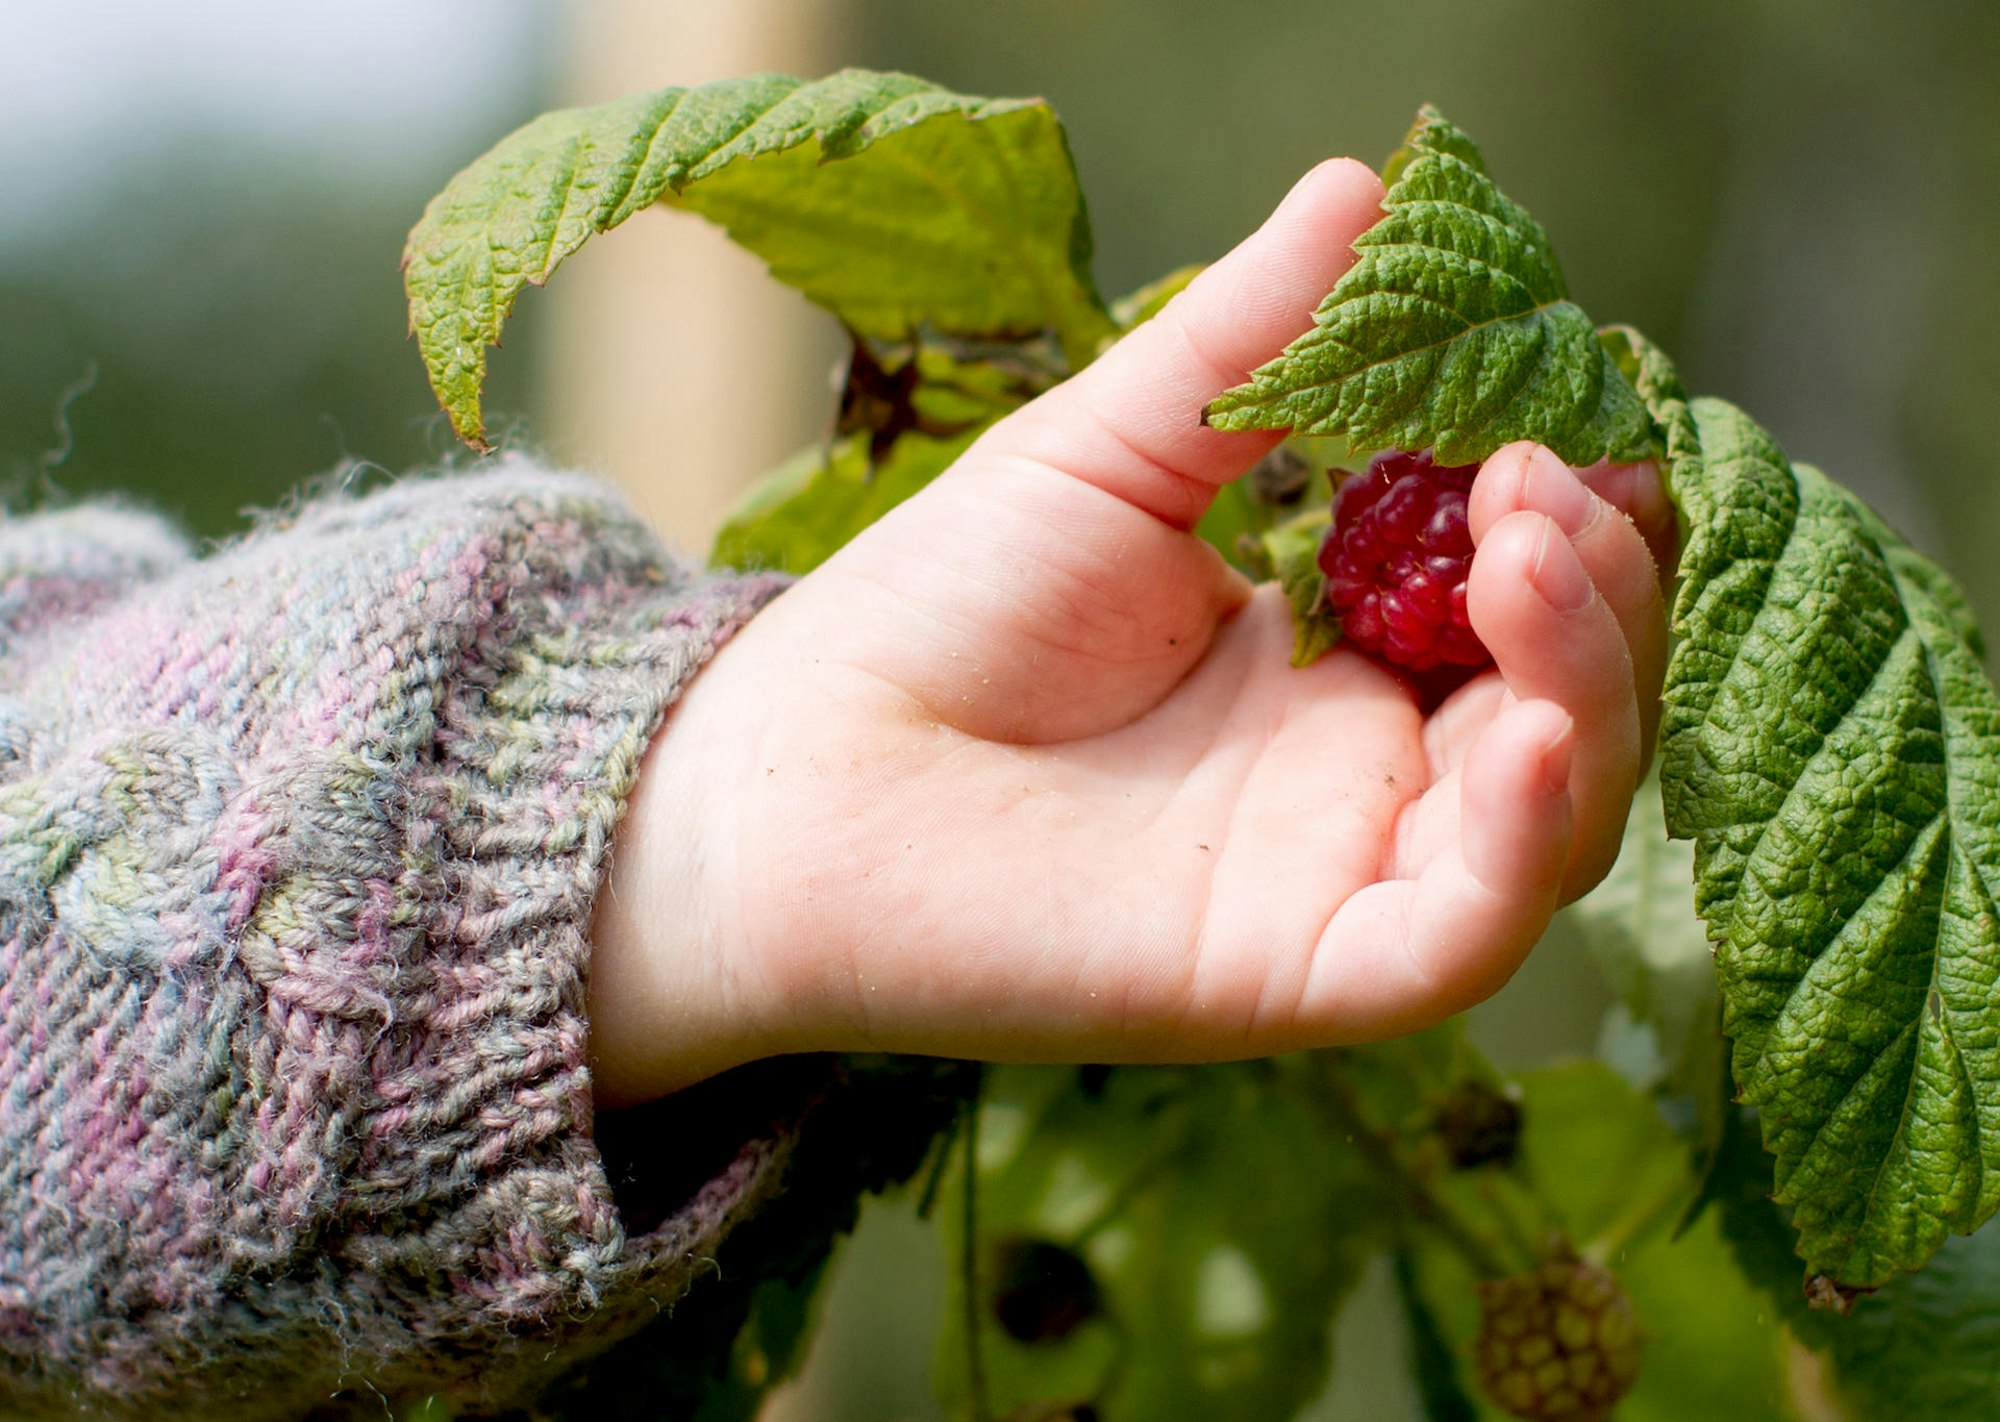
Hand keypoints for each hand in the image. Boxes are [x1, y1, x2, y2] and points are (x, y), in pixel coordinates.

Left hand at [587, 159, 1673, 1103]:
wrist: (794, 778)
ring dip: (1587, 679)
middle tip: (1542, 480)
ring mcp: (1339, 876)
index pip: (1521, 591)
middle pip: (1570, 701)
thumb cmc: (936, 615)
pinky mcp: (1298, 974)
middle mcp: (1357, 772)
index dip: (1568, 508)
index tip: (1551, 415)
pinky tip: (1525, 730)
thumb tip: (1365, 183)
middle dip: (1598, 584)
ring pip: (1555, 815)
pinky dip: (1526, 842)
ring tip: (1533, 548)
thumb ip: (1247, 342)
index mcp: (1327, 657)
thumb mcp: (1111, 454)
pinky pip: (1461, 936)